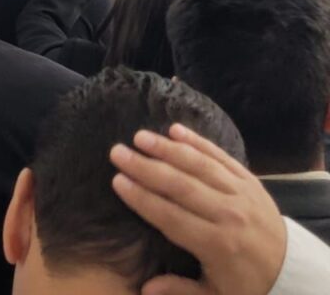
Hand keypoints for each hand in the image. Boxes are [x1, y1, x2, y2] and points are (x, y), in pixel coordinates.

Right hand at [110, 125, 284, 294]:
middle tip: (118, 152)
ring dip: (167, 148)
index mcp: (217, 245)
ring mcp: (240, 193)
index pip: (170, 216)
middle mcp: (227, 214)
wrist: (291, 272)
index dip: (142, 198)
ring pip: (199, 165)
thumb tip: (144, 289)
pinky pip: (221, 156)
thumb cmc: (247, 285)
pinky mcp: (250, 180)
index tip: (117, 181)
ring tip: (139, 137)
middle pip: (180, 185)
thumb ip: (179, 290)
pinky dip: (198, 141)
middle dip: (145, 167)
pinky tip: (175, 129)